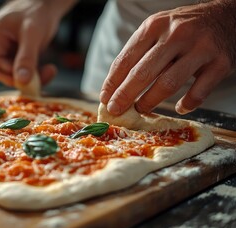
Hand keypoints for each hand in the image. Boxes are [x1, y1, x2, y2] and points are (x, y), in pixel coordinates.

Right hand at [0, 0, 75, 86]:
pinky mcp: (19, 53)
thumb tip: (22, 81)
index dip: (9, 75)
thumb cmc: (37, 11)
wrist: (47, 2)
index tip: (28, 79)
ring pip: (15, 72)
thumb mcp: (32, 34)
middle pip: (3, 71)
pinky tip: (49, 69)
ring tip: (50, 71)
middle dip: (23, 78)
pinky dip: (36, 73)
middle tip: (42, 79)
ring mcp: (8, 49)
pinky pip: (24, 69)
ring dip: (33, 77)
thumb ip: (27, 58)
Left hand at [100, 0, 235, 114]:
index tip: (105, 98)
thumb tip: (115, 86)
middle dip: (125, 95)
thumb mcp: (159, 29)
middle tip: (115, 110)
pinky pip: (199, 91)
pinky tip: (179, 108)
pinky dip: (187, 103)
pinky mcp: (220, 63)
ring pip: (168, 83)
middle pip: (144, 72)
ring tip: (140, 110)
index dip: (113, 82)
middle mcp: (176, 34)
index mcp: (155, 26)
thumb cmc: (185, 28)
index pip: (126, 58)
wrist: (228, 16)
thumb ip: (139, 52)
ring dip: (150, 101)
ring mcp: (200, 48)